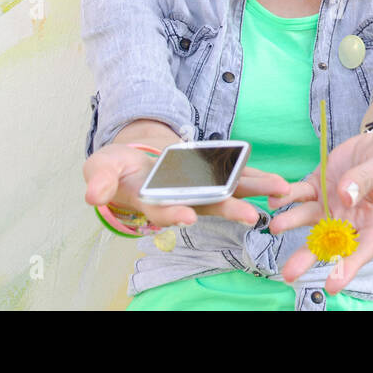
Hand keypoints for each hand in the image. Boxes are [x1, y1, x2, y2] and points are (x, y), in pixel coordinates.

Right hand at [83, 144, 295, 228]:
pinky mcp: (213, 174)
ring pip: (230, 193)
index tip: (187, 216)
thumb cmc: (116, 167)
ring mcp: (200, 188)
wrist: (134, 156)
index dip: (174, 215)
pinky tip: (278, 180)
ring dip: (255, 193)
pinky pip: (237, 176)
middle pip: (207, 207)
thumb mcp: (101, 168)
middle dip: (230, 211)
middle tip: (252, 217)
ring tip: (279, 192)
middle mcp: (181, 200)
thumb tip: (92, 195)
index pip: (164, 212)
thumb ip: (100, 181)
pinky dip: (257, 177)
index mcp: (153, 203)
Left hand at [268, 128, 372, 294]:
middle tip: (289, 273)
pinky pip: (301, 194)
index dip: (348, 267)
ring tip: (277, 226)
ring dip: (293, 223)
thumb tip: (346, 195)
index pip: (363, 248)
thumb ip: (367, 179)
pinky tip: (276, 200)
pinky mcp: (319, 187)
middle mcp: (351, 219)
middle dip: (308, 256)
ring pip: (310, 219)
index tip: (331, 286)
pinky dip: (288, 197)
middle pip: (329, 242)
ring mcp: (332, 204)